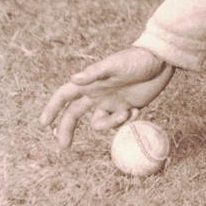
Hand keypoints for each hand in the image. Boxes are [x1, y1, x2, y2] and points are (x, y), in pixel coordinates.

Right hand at [39, 47, 175, 147]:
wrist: (162, 62)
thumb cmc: (137, 59)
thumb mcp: (116, 65)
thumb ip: (95, 73)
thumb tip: (73, 78)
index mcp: (91, 82)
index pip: (65, 95)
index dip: (52, 108)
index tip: (43, 124)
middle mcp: (98, 93)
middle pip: (74, 114)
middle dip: (66, 129)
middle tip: (64, 146)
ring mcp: (112, 102)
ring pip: (98, 123)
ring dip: (110, 124)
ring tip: (126, 113)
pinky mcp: (126, 108)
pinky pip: (118, 123)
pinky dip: (126, 122)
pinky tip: (137, 110)